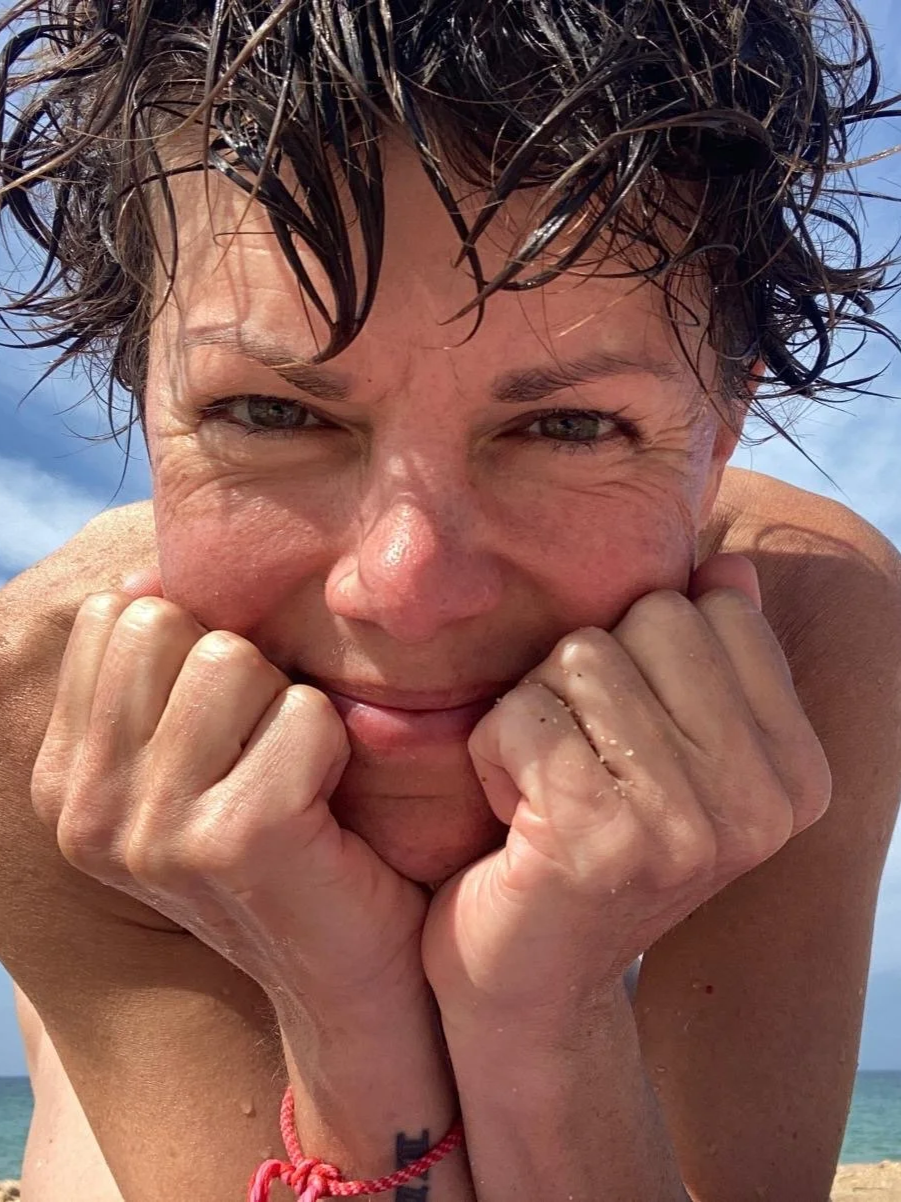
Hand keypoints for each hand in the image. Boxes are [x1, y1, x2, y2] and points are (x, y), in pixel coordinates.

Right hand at [31, 591, 429, 1020]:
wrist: (344, 970)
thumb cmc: (286, 833)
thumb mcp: (194, 749)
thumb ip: (158, 668)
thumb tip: (147, 571)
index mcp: (66, 776)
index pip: (117, 615)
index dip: (198, 643)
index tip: (230, 724)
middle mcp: (86, 808)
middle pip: (166, 624)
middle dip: (241, 669)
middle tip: (267, 752)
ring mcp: (148, 831)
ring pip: (233, 661)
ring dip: (287, 708)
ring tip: (294, 780)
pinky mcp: (231, 841)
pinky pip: (304, 715)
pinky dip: (334, 747)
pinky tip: (324, 810)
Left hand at [422, 555, 831, 1034]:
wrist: (530, 984)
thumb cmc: (588, 846)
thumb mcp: (667, 748)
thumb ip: (707, 658)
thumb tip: (725, 564)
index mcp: (793, 770)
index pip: (713, 610)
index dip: (641, 655)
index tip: (628, 743)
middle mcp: (761, 801)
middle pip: (651, 619)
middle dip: (588, 676)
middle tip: (581, 766)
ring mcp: (689, 824)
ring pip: (582, 657)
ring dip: (538, 715)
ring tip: (548, 794)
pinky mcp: (603, 839)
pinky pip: (525, 713)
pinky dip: (494, 753)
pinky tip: (515, 819)